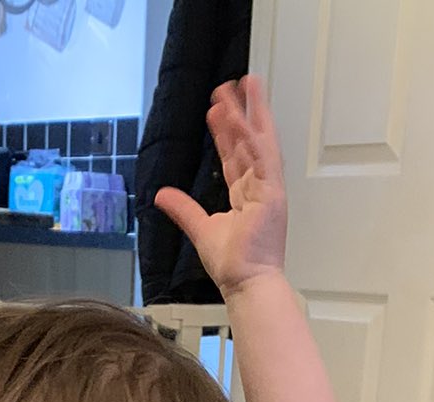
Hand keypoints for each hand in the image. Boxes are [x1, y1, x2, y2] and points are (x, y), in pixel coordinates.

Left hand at [153, 77, 287, 296]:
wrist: (247, 285)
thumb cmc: (234, 266)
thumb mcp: (200, 228)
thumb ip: (183, 208)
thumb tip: (160, 194)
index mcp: (246, 197)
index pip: (234, 157)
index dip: (225, 134)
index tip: (216, 112)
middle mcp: (259, 189)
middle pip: (249, 142)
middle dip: (241, 113)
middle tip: (233, 86)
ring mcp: (269, 190)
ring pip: (259, 142)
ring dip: (251, 113)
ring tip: (244, 85)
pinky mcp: (273, 194)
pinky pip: (262, 156)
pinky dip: (252, 135)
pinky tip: (243, 116)